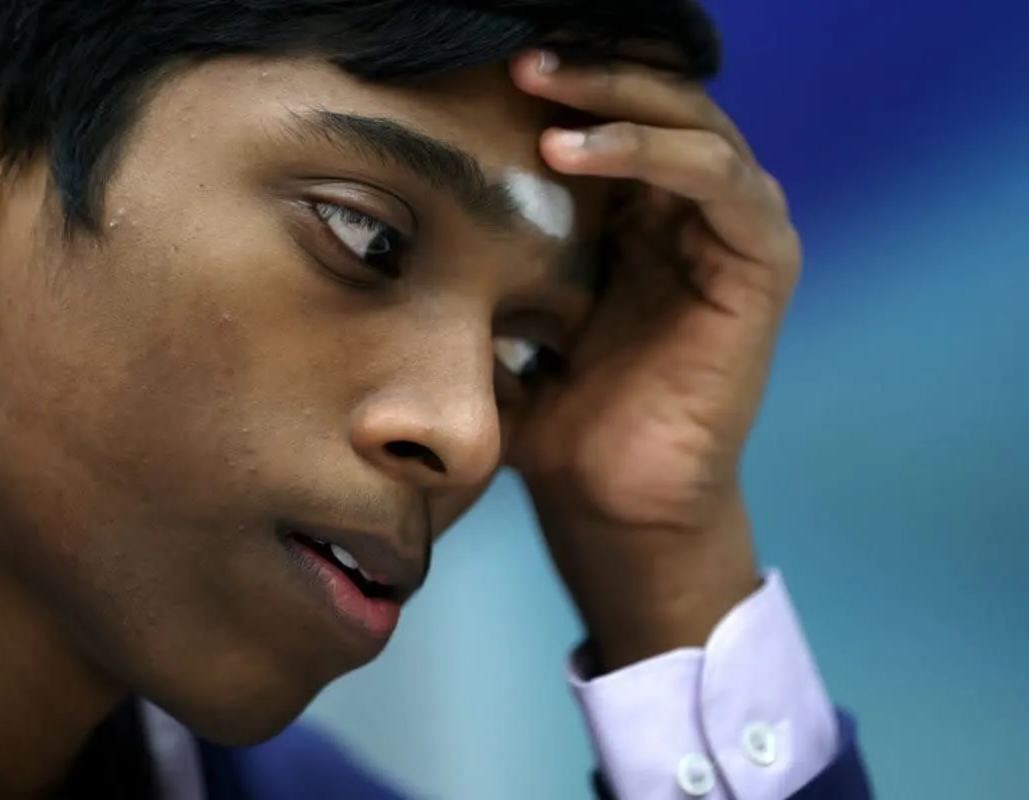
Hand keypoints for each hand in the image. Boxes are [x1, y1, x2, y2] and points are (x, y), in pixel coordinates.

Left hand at [505, 52, 801, 670]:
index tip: (479, 60)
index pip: (615, 111)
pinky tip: (572, 151)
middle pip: (657, 98)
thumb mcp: (509, 311)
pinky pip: (718, 179)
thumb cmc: (555, 411)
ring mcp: (734, 230)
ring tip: (536, 83)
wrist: (608, 497)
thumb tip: (406, 194)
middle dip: (587, 68)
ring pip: (690, 120)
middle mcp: (693, 210)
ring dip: (613, 92)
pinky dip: (651, 151)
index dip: (562, 81)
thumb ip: (489, 251)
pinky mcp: (762, 263)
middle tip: (513, 54)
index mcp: (641, 214)